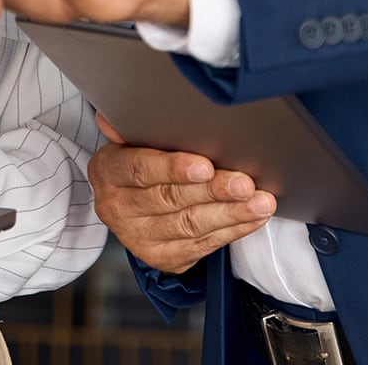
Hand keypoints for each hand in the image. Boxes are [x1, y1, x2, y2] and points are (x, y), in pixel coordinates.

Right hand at [87, 112, 273, 274]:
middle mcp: (117, 208)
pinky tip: (253, 217)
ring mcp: (139, 237)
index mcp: (107, 172)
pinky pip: (203, 244)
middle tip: (244, 183)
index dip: (173, 168)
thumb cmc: (140, 162)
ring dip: (230, 213)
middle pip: (169, 199)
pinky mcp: (163, 257)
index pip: (139, 169)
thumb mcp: (131, 141)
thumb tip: (134, 110)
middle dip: (212, 191)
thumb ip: (136, 128)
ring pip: (190, 225)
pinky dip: (233, 229)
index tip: (205, 165)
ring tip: (261, 202)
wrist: (130, 206)